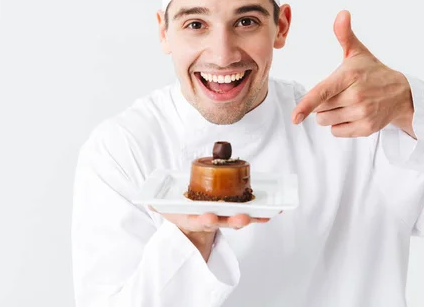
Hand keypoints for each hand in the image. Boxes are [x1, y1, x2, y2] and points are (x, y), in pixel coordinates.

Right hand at [150, 207, 269, 232]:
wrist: (192, 223)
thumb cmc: (181, 212)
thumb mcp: (166, 209)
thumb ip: (157, 203)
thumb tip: (148, 200)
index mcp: (195, 219)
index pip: (201, 221)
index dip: (205, 219)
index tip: (209, 217)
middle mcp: (212, 221)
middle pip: (225, 222)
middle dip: (234, 220)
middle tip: (242, 217)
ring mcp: (226, 219)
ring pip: (240, 219)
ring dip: (253, 217)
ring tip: (264, 214)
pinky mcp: (237, 214)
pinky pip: (252, 214)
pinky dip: (263, 213)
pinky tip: (275, 210)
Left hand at [292, 11, 414, 137]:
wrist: (401, 94)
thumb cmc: (373, 72)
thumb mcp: (358, 52)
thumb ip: (345, 34)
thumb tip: (342, 13)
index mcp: (349, 76)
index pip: (323, 92)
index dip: (307, 105)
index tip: (295, 116)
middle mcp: (356, 96)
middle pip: (320, 109)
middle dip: (322, 104)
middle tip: (338, 94)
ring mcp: (362, 113)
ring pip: (326, 121)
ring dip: (329, 115)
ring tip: (344, 104)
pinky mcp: (366, 128)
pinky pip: (337, 131)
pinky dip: (338, 126)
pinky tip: (350, 114)